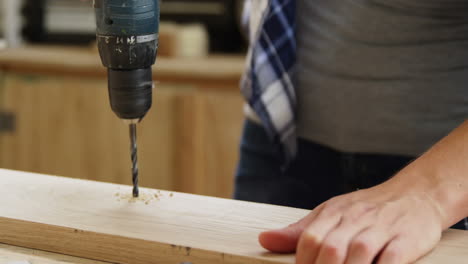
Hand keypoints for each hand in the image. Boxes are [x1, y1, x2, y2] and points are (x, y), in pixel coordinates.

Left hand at [259, 180, 444, 263]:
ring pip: (359, 253)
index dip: (302, 262)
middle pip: (330, 248)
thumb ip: (300, 231)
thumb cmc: (367, 209)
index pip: (309, 238)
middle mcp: (356, 219)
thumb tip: (264, 240)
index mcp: (334, 212)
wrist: (416, 194)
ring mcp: (382, 229)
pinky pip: (392, 259)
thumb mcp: (331, 213)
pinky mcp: (407, 240)